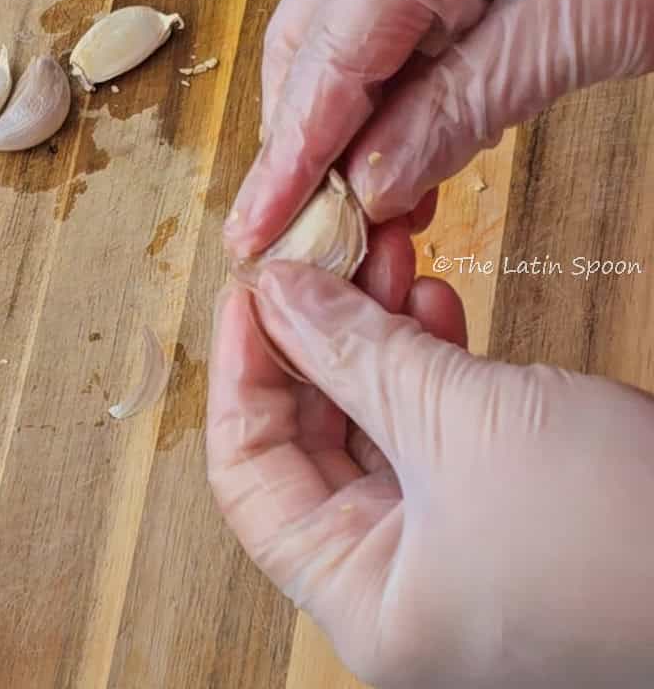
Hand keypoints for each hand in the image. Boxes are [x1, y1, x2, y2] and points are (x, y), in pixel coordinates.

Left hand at [208, 261, 653, 688]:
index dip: (242, 373)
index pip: (249, 477)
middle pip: (311, 444)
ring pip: (378, 426)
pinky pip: (439, 430)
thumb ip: (355, 351)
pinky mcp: (506, 511)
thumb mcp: (463, 423)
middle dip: (317, 338)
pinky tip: (437, 304)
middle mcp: (400, 586)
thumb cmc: (617, 534)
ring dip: (377, 336)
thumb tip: (277, 290)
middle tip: (320, 258)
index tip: (251, 289)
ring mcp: (456, 550)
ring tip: (385, 258)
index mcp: (366, 602)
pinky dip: (432, 364)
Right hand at [224, 0, 653, 256]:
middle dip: (299, 137)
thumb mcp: (573, 31)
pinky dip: (394, 99)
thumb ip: (462, 109)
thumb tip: (373, 183)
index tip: (260, 222)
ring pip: (347, 39)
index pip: (333, 45)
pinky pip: (397, 31)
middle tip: (291, 225)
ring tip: (351, 211)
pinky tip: (402, 157)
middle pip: (314, 36)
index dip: (293, 147)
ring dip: (346, 126)